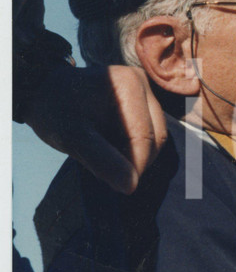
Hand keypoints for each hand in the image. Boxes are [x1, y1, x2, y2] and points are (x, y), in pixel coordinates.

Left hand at [22, 61, 167, 194]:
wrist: (43, 92)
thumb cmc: (55, 110)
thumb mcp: (71, 136)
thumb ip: (101, 160)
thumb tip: (130, 186)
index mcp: (129, 85)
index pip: (144, 137)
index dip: (135, 166)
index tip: (117, 186)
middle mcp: (143, 84)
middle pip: (156, 137)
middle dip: (136, 161)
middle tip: (108, 173)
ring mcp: (146, 92)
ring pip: (156, 137)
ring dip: (135, 155)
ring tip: (106, 158)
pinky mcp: (144, 102)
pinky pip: (150, 133)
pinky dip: (133, 148)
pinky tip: (111, 148)